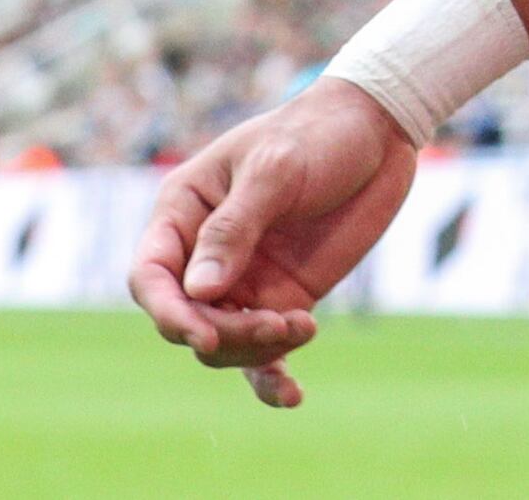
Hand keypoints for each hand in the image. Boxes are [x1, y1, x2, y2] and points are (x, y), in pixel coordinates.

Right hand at [127, 79, 418, 407]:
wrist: (377, 134)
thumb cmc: (317, 134)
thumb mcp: (275, 169)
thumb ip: (235, 228)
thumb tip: (197, 291)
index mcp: (183, 212)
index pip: (151, 277)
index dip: (167, 313)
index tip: (204, 335)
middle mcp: (203, 254)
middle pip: (186, 319)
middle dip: (223, 335)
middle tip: (276, 326)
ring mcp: (242, 281)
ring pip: (223, 343)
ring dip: (256, 350)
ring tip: (303, 326)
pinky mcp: (281, 299)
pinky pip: (264, 352)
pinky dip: (271, 377)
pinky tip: (291, 396)